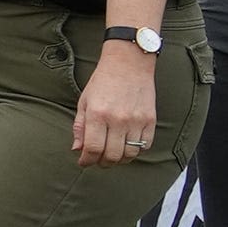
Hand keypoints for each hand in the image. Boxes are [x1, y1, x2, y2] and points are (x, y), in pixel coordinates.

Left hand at [72, 46, 156, 165]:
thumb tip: (77, 149)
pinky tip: (128, 145)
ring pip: (129, 154)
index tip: (84, 162)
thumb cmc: (103, 81)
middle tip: (98, 160)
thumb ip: (80, 127)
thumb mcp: (84, 101)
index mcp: (97, 114)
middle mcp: (117, 119)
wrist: (129, 63)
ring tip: (113, 154)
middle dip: (102, 162)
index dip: (87, 161)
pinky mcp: (150, 120)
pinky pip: (145, 146)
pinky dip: (136, 150)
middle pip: (112, 156)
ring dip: (119, 159)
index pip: (92, 149)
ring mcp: (136, 120)